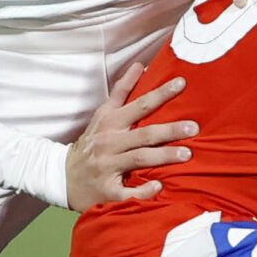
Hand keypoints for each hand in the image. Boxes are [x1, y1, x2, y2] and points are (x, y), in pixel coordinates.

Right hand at [62, 60, 195, 209]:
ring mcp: (107, 166)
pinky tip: (159, 187)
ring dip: (164, 156)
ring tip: (187, 154)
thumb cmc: (91, 143)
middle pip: (144, 133)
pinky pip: (127, 191)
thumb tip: (140, 65)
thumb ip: (121, 91)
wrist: (63, 175)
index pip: (139, 104)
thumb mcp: (102, 114)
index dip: (160, 93)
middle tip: (193, 127)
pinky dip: (143, 189)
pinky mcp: (107, 190)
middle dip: (170, 130)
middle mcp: (109, 142)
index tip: (181, 84)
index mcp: (110, 122)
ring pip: (139, 158)